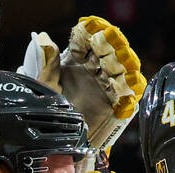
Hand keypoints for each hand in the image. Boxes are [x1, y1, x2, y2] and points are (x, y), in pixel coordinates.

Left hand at [19, 16, 145, 151]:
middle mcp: (96, 70)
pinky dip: (131, 87)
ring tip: (115, 63)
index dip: (90, 31)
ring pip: (125, 67)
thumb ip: (46, 63)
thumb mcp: (44, 85)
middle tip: (102, 46)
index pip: (88, 38)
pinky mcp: (118, 105)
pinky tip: (125, 85)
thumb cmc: (48, 111)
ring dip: (123, 61)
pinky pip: (131, 94)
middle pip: (111, 49)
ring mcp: (108, 86)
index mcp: (77, 59)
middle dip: (110, 44)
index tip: (85, 30)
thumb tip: (43, 40)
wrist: (57, 141)